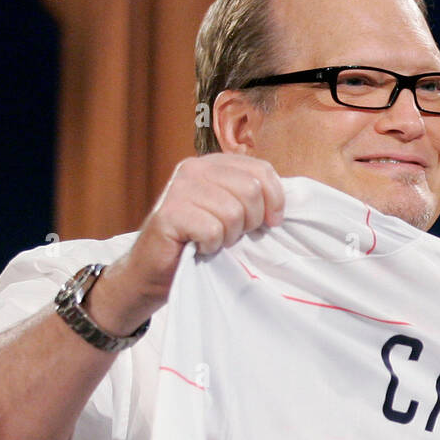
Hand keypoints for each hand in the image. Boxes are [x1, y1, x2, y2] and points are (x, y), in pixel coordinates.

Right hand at [87, 153, 285, 335]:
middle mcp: (194, 169)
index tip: (269, 223)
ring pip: (233, 211)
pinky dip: (210, 246)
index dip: (274, 200)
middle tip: (231, 236)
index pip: (261, 170)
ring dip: (228, 237)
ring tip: (212, 242)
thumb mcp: (230, 216)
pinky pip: (212, 229)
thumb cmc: (196, 246)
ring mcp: (179, 188)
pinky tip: (198, 248)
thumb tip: (285, 203)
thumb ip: (251, 200)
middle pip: (251, 190)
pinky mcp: (169, 213)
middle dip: (250, 222)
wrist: (154, 274)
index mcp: (213, 165)